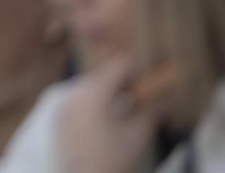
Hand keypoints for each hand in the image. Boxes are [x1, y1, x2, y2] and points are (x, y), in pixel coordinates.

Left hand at [54, 57, 171, 172]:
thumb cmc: (113, 159)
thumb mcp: (138, 135)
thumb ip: (152, 110)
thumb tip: (167, 95)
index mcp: (93, 92)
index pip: (118, 66)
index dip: (138, 70)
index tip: (152, 80)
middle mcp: (73, 92)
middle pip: (102, 75)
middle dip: (123, 81)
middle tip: (142, 94)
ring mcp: (62, 105)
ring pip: (89, 86)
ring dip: (109, 91)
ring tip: (127, 106)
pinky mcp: (58, 118)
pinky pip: (78, 100)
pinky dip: (94, 102)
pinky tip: (108, 118)